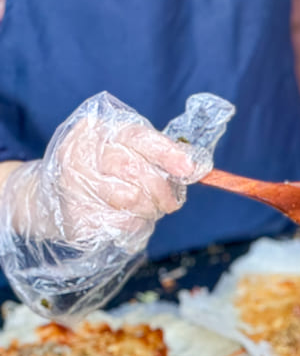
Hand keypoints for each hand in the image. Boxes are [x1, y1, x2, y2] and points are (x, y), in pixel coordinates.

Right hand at [0, 91, 232, 320]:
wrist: (47, 198)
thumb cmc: (99, 172)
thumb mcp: (123, 152)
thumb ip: (156, 154)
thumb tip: (195, 165)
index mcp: (96, 130)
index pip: (138, 138)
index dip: (167, 153)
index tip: (189, 169)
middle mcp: (81, 153)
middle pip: (137, 171)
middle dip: (163, 191)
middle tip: (170, 203)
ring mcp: (73, 185)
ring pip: (132, 200)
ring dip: (150, 209)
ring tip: (147, 209)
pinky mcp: (75, 214)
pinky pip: (122, 223)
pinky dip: (134, 225)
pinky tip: (126, 219)